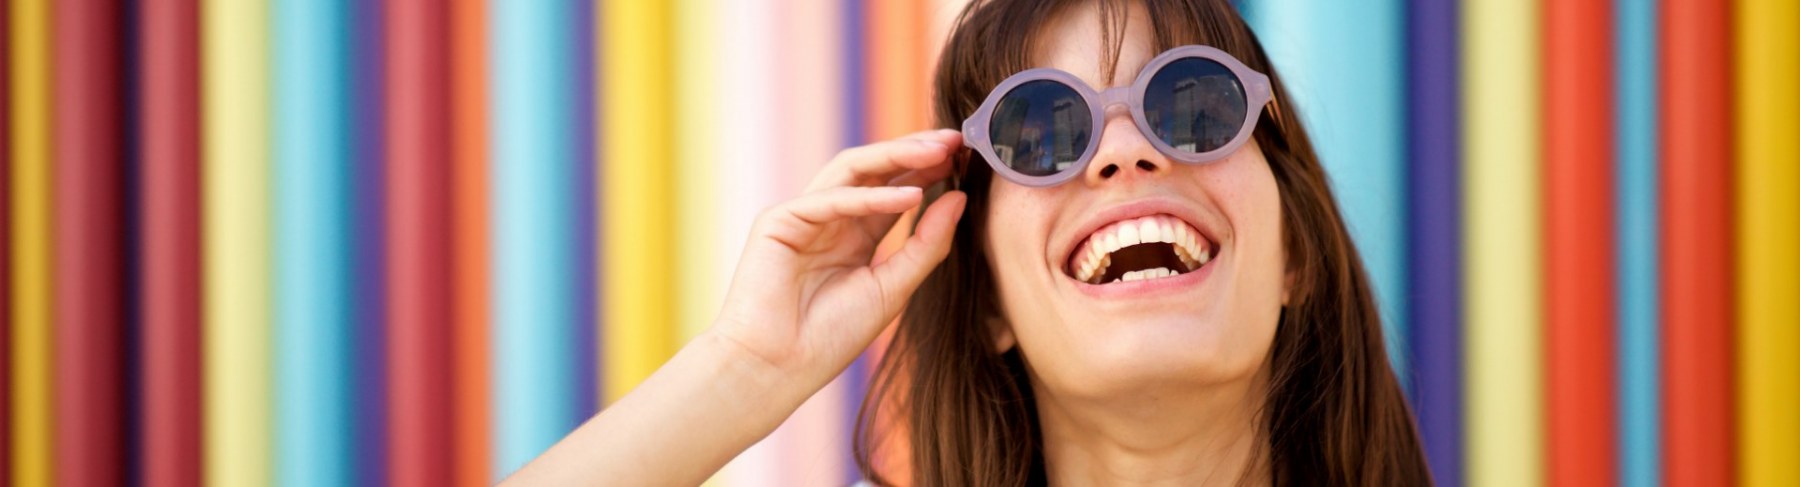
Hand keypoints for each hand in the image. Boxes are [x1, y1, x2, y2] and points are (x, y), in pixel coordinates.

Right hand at [711, 129, 967, 384]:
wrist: (777, 368)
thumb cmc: (831, 336)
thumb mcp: (893, 288)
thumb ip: (926, 244)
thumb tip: (959, 198)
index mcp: (854, 236)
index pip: (894, 190)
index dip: (928, 171)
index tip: (966, 156)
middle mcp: (829, 219)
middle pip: (874, 170)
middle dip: (915, 152)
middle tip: (955, 139)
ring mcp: (802, 216)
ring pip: (851, 170)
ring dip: (895, 157)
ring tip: (937, 151)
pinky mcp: (778, 221)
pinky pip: (829, 200)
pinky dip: (869, 197)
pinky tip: (909, 196)